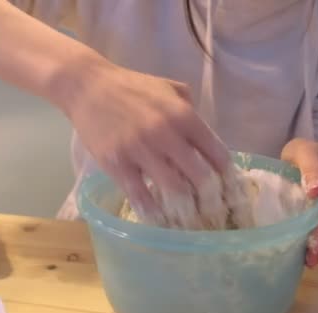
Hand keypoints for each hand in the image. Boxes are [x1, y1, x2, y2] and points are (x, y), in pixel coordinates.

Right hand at [58, 59, 229, 218]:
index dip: (228, 176)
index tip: (230, 191)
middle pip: (200, 176)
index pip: (216, 152)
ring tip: (190, 221)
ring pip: (173, 190)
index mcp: (183, 115)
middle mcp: (165, 133)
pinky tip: (159, 220)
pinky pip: (140, 195)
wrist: (87, 87)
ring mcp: (140, 150)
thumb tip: (203, 136)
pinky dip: (152, 212)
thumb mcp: (168, 88)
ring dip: (185, 209)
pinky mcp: (117, 164)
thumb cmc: (131, 87)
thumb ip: (190, 109)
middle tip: (213, 212)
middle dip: (210, 199)